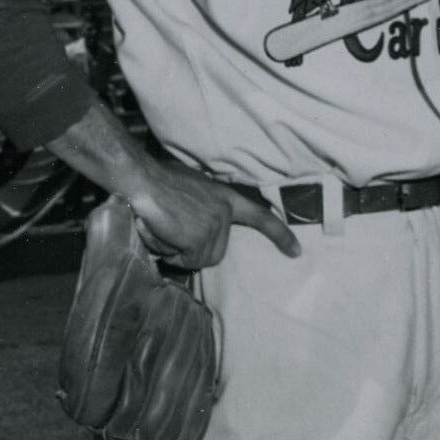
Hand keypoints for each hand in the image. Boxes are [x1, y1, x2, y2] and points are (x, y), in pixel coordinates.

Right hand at [122, 156, 300, 269]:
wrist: (142, 178)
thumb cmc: (158, 182)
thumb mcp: (193, 191)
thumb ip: (204, 208)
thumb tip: (196, 229)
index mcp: (226, 197)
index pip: (260, 217)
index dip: (279, 235)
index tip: (296, 251)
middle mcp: (225, 211)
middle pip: (215, 253)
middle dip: (190, 250)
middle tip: (170, 229)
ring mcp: (215, 224)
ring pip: (198, 259)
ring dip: (177, 251)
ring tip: (164, 227)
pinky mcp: (200, 237)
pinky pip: (184, 260)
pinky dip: (168, 252)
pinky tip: (160, 230)